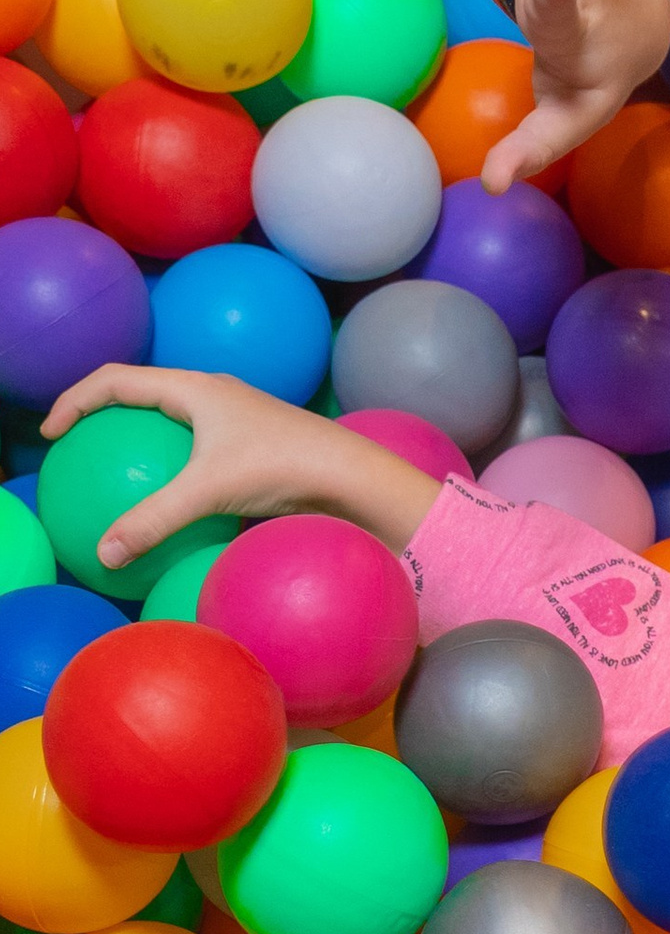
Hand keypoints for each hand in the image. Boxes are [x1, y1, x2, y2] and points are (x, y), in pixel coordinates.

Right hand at [38, 368, 441, 568]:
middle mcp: (215, 394)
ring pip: (174, 420)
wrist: (354, 475)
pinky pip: (199, 449)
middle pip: (142, 392)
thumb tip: (105, 554)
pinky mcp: (253, 444)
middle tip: (75, 448)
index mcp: (196, 388)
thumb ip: (153, 520)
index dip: (76, 400)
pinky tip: (170, 503)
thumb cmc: (284, 468)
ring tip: (116, 475)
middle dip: (103, 414)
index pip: (117, 380)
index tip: (51, 435)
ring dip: (141, 440)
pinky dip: (174, 467)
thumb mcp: (209, 492)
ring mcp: (237, 418)